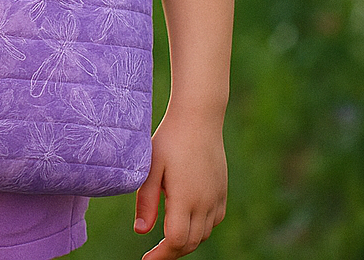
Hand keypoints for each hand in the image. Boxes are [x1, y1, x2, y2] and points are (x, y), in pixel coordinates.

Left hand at [133, 110, 228, 258]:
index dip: (161, 255)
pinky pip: (214, 220)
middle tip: (153, 254)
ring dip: (186, 241)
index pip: (175, 240)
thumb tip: (141, 232)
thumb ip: (146, 201)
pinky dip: (200, 229)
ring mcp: (216, 197)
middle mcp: (205, 201)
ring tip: (167, 239)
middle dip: (171, 252)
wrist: (199, 118)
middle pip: (190, 242)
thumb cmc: (169, 140)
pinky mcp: (222, 191)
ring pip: (203, 234)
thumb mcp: (151, 168)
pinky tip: (187, 221)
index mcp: (185, 197)